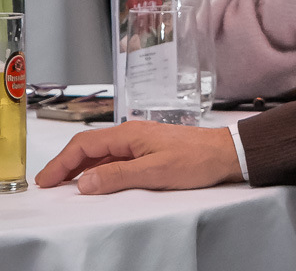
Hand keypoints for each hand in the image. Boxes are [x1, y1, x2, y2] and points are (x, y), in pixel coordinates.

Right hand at [34, 120, 243, 192]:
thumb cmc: (196, 159)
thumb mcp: (155, 171)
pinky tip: (97, 180)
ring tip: (66, 185)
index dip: (62, 162)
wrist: (227, 153)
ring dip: (82, 167)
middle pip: (89, 146)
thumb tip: (84, 183)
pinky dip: (100, 168)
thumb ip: (118, 176)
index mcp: (129, 133)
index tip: (45, 180)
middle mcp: (132, 133)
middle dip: (66, 164)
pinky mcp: (150, 149)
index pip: (84, 144)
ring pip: (102, 152)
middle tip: (49, 184)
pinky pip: (116, 157)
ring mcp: (141, 141)